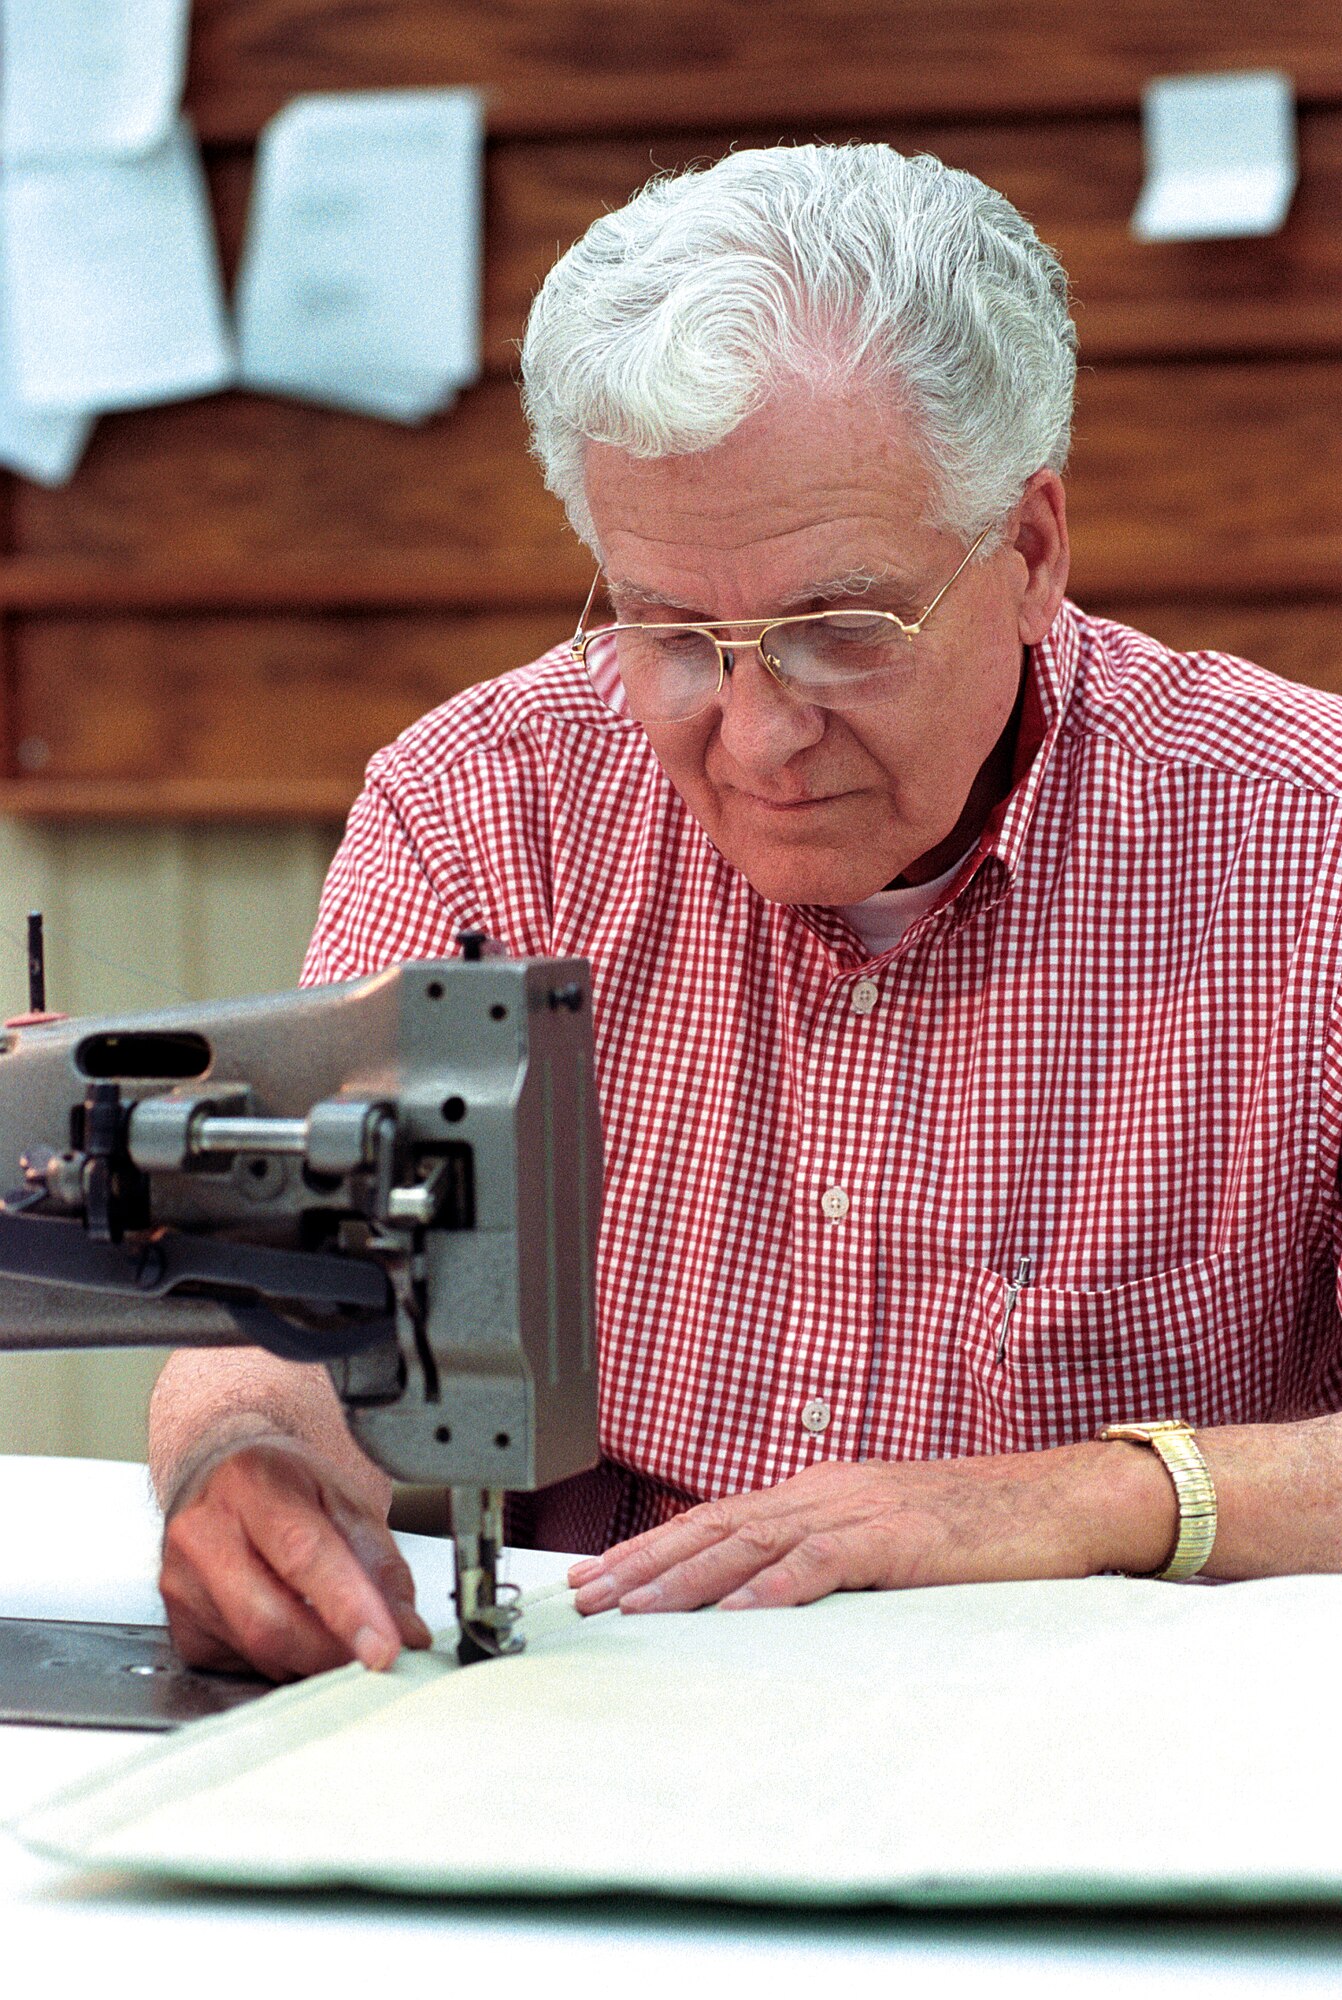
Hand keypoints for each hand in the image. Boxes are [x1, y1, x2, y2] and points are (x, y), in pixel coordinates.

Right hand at [159, 1436, 431, 1681]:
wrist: (220, 1477)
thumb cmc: (283, 1485)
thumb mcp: (344, 1501)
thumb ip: (381, 1566)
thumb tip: (406, 1631)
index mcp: (250, 1484)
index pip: (303, 1555)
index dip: (348, 1608)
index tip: (385, 1647)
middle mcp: (203, 1532)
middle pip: (271, 1621)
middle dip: (335, 1652)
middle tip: (377, 1657)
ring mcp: (182, 1584)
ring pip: (260, 1652)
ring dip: (313, 1658)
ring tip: (337, 1632)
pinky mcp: (181, 1627)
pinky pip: (243, 1666)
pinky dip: (284, 1661)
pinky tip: (293, 1628)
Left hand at [568, 1447, 1175, 1614]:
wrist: (1061, 1500)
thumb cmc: (978, 1525)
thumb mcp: (884, 1533)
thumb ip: (824, 1554)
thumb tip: (760, 1595)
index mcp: (819, 1492)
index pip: (716, 1518)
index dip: (650, 1549)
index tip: (596, 1578)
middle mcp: (828, 1493)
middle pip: (717, 1526)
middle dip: (645, 1564)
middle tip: (587, 1597)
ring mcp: (865, 1511)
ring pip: (757, 1541)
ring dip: (690, 1577)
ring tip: (638, 1607)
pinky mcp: (905, 1539)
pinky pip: (830, 1562)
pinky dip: (781, 1585)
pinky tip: (742, 1611)